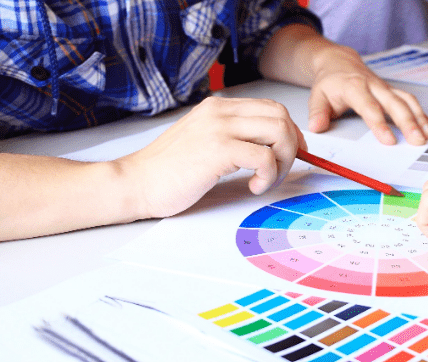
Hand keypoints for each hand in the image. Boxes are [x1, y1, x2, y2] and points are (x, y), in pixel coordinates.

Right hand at [118, 96, 305, 217]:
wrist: (136, 183)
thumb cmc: (168, 171)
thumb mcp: (205, 142)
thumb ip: (235, 137)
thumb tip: (274, 147)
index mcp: (218, 107)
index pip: (271, 108)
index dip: (289, 133)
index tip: (289, 155)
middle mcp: (220, 111)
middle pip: (280, 116)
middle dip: (291, 146)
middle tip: (281, 170)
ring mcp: (219, 128)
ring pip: (279, 132)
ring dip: (283, 161)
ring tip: (266, 180)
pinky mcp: (218, 150)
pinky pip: (265, 157)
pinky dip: (268, 175)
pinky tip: (254, 187)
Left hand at [307, 43, 427, 145]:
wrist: (339, 62)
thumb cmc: (330, 82)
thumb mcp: (317, 95)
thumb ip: (317, 112)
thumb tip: (317, 127)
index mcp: (354, 87)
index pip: (369, 107)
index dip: (380, 124)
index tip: (389, 141)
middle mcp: (373, 86)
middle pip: (395, 104)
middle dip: (408, 123)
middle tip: (417, 141)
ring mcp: (385, 88)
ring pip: (406, 101)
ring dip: (419, 118)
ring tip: (427, 137)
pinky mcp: (393, 91)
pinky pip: (410, 101)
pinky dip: (421, 114)